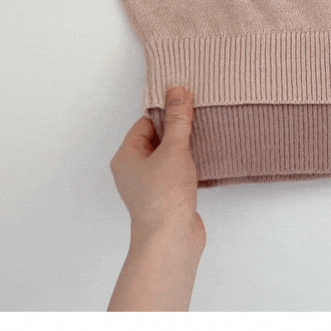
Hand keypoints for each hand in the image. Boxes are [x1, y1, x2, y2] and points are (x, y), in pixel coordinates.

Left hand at [109, 86, 202, 238]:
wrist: (171, 239)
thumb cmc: (164, 196)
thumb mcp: (173, 150)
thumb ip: (178, 120)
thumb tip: (178, 91)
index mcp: (125, 157)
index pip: (145, 124)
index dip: (165, 113)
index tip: (186, 105)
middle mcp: (133, 171)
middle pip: (156, 140)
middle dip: (177, 130)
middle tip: (198, 118)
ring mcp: (150, 187)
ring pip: (168, 158)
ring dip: (184, 149)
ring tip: (204, 138)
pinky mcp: (167, 198)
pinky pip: (177, 173)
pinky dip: (189, 166)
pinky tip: (204, 161)